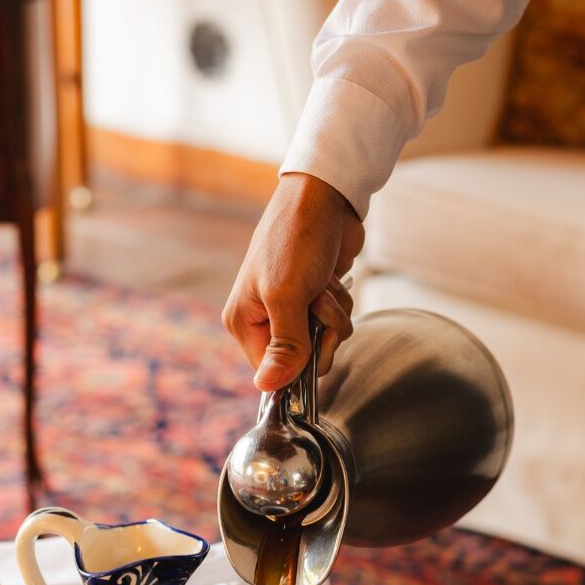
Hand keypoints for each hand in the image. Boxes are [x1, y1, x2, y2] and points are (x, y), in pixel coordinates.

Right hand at [223, 173, 363, 390]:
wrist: (327, 196)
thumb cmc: (297, 238)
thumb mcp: (287, 296)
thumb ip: (284, 346)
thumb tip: (266, 388)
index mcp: (243, 321)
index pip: (270, 372)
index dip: (296, 367)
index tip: (311, 345)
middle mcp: (263, 318)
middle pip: (301, 360)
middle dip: (320, 335)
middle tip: (318, 305)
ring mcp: (291, 308)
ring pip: (324, 341)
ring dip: (334, 316)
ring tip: (323, 286)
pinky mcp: (315, 297)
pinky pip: (336, 321)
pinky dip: (341, 303)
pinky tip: (332, 280)